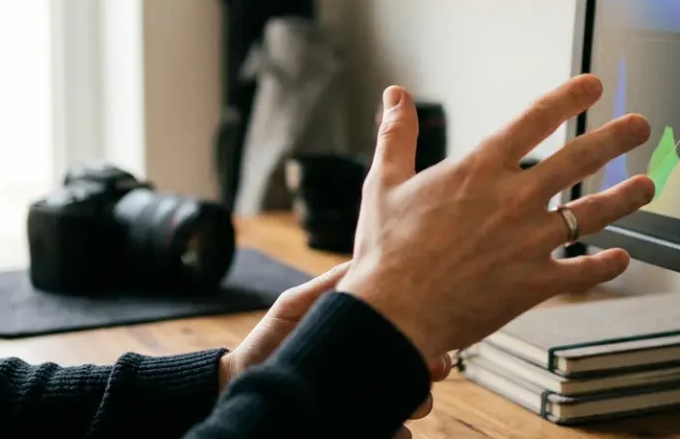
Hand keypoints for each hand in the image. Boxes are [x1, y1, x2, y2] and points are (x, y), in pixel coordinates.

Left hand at [219, 262, 451, 426]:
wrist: (242, 383)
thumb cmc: (271, 339)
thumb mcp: (297, 304)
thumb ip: (331, 284)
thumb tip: (365, 258)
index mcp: (365, 338)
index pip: (409, 334)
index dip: (430, 336)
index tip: (437, 337)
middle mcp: (370, 371)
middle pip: (420, 370)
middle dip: (431, 369)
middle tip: (431, 369)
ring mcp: (365, 402)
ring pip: (411, 406)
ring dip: (417, 403)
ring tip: (407, 402)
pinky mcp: (357, 426)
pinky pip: (392, 435)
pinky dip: (397, 434)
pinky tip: (391, 429)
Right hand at [338, 76, 654, 360]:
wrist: (394, 313)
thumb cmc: (386, 250)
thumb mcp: (385, 182)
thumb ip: (397, 136)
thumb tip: (394, 94)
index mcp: (479, 169)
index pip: (534, 120)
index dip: (568, 98)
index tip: (593, 86)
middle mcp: (513, 199)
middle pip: (578, 160)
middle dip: (615, 138)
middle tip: (640, 125)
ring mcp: (529, 242)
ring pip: (592, 213)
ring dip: (625, 197)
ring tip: (647, 186)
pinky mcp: (535, 283)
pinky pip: (583, 272)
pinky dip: (606, 265)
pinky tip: (622, 257)